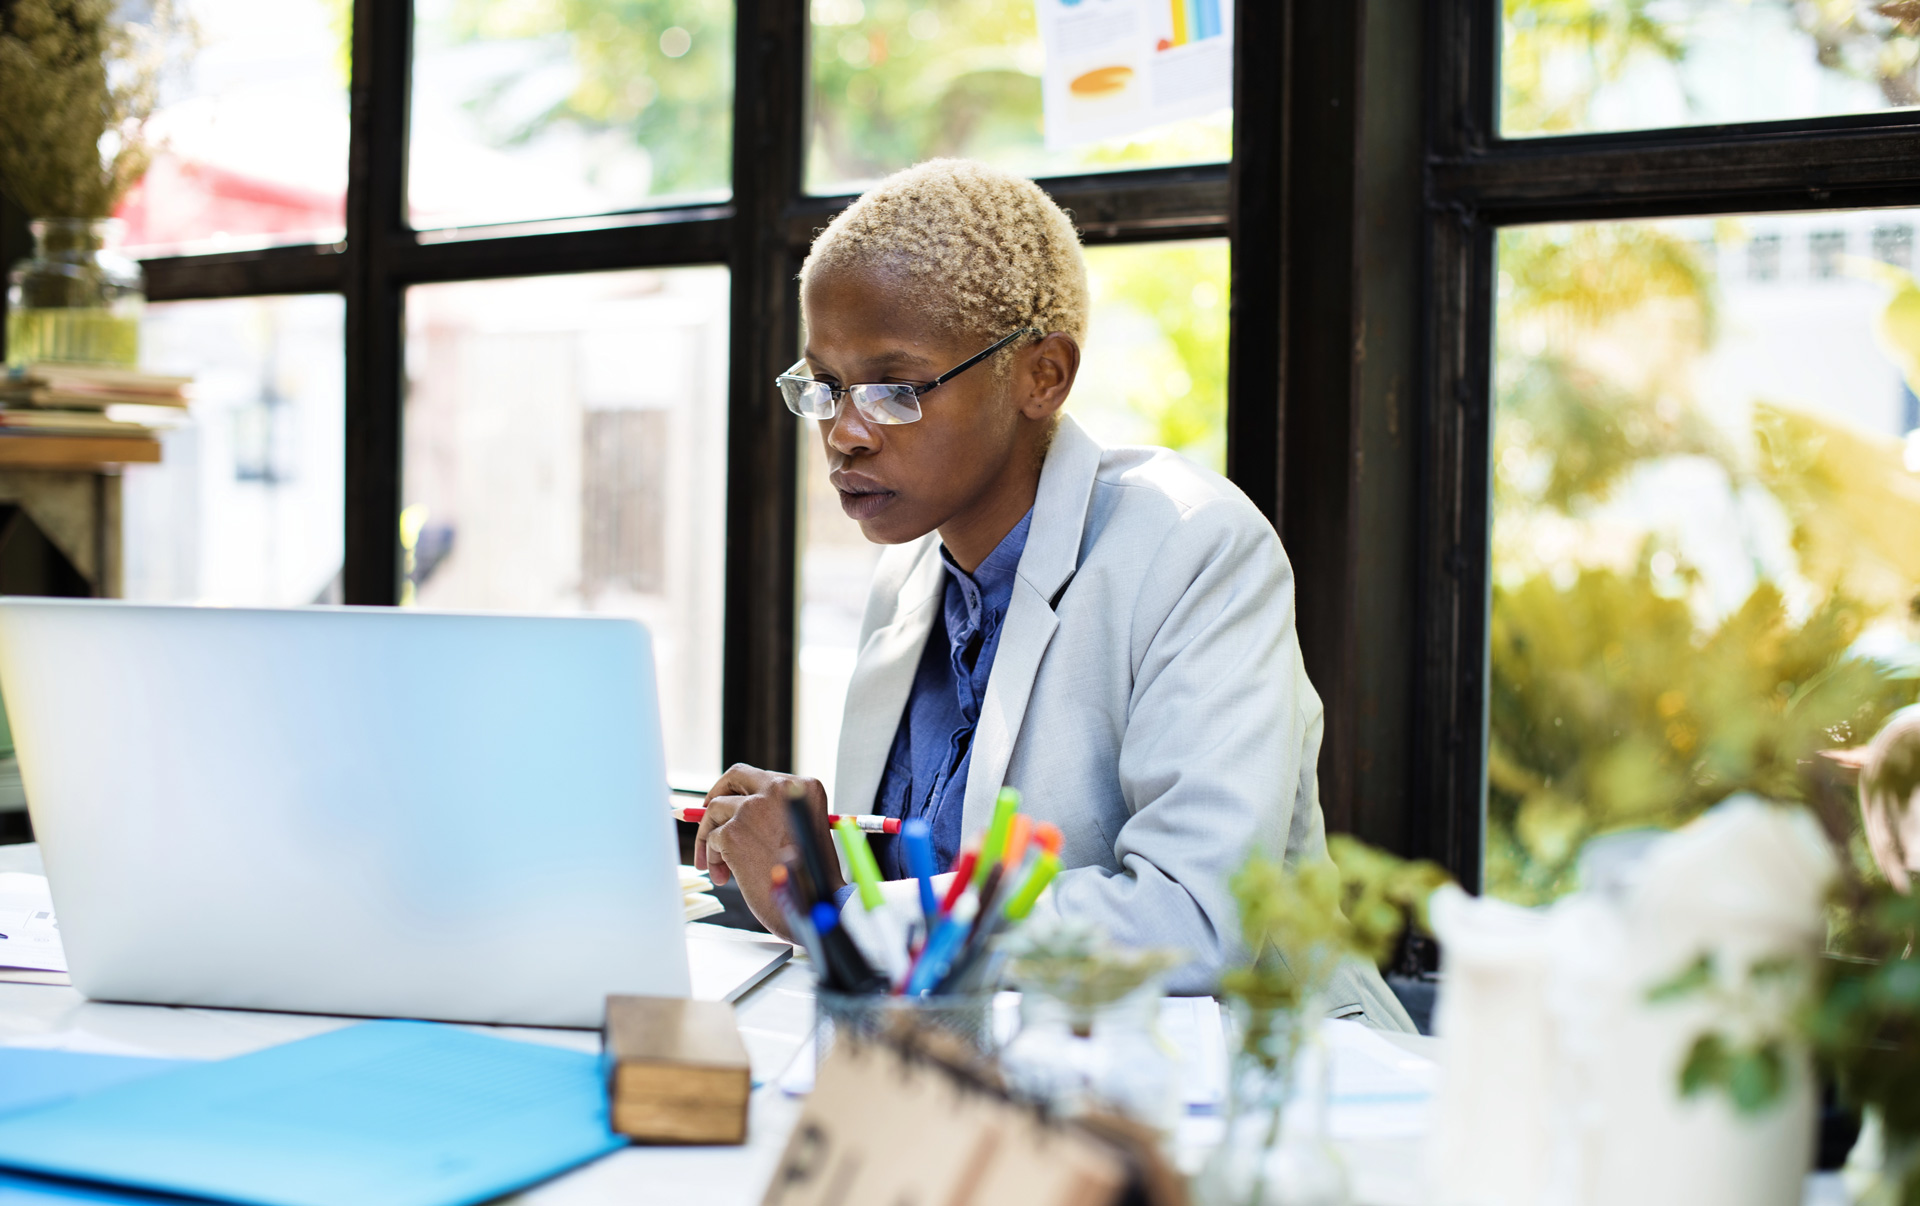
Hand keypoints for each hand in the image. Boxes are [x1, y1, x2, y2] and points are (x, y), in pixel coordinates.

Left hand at [695, 764, 843, 938]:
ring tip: (720, 866)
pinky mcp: (734, 831)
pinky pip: (712, 838)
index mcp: (803, 787)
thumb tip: (733, 809)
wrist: (812, 904)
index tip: (728, 807)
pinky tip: (725, 876)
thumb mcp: (800, 830)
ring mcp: (754, 808)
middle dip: (715, 796)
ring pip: (715, 810)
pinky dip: (713, 858)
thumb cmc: (809, 876)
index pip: (759, 777)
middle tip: (707, 819)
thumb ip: (773, 813)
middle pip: (734, 778)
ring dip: (711, 837)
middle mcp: (779, 789)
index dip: (739, 792)